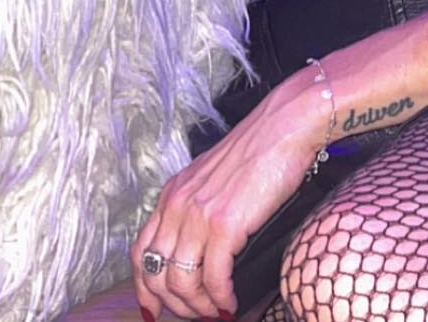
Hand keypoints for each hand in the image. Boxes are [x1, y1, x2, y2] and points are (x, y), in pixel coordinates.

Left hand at [130, 70, 325, 319]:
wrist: (286, 124)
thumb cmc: (261, 146)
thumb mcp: (214, 175)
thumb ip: (199, 204)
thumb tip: (203, 246)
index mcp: (173, 192)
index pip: (141, 251)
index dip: (145, 287)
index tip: (154, 308)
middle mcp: (178, 204)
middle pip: (156, 274)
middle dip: (175, 304)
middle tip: (196, 314)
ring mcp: (199, 214)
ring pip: (181, 282)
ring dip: (198, 306)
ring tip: (216, 311)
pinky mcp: (225, 224)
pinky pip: (213, 277)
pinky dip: (220, 298)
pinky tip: (231, 301)